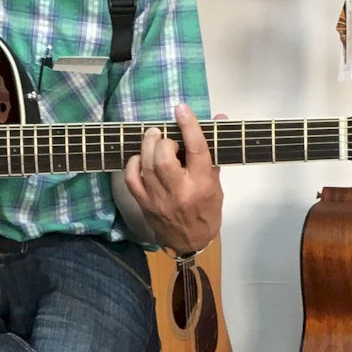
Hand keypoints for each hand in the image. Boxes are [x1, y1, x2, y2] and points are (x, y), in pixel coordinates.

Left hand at [123, 103, 222, 253]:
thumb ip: (213, 152)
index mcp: (202, 185)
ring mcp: (159, 198)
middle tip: (165, 135)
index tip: (181, 109)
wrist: (190, 241)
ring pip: (148, 166)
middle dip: (163, 141)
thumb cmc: (206, 211)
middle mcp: (180, 191)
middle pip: (165, 159)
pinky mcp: (144, 203)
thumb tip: (218, 119)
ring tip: (153, 137)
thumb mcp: (217, 185)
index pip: (196, 151)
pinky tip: (140, 157)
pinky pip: (132, 179)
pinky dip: (133, 163)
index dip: (189, 127)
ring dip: (148, 146)